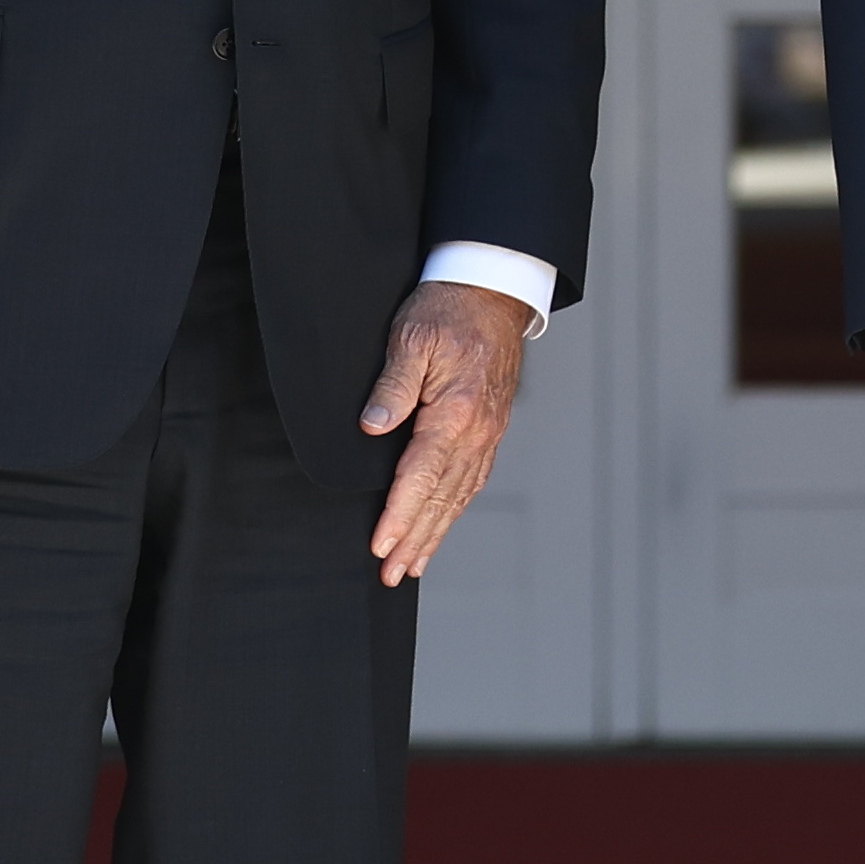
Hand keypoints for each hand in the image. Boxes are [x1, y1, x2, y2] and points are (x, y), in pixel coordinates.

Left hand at [359, 279, 533, 585]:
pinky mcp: (490, 429)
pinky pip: (473, 480)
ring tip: (413, 564)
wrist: (492, 291)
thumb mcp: (410, 339)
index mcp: (456, 412)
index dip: (399, 516)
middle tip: (391, 572)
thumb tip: (372, 427)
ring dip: (435, 533)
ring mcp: (488, 433)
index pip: (420, 477)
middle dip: (414, 539)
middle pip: (442, 498)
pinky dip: (455, 509)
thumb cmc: (449, 310)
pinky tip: (442, 525)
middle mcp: (477, 431)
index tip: (381, 546)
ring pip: (460, 496)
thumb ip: (392, 387)